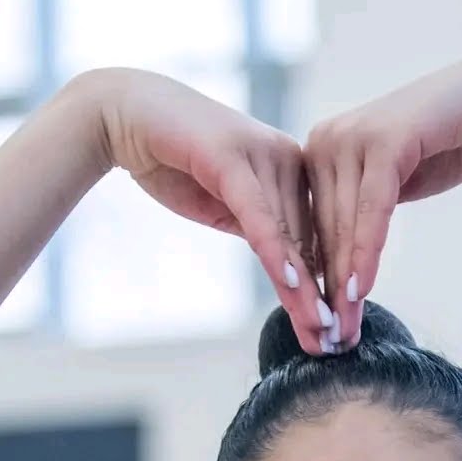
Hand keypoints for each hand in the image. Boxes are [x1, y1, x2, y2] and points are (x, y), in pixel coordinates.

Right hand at [92, 67, 334, 353]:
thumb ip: (257, 228)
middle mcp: (287, 160)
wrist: (127, 117)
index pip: (314, 239)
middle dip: (321, 297)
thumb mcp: (225, 205)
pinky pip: (259, 215)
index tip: (334, 331)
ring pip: (289, 235)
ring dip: (303, 288)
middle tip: (334, 343)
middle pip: (308, 242)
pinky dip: (274, 252)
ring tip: (317, 329)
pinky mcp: (233, 158)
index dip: (324, 288)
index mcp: (292, 170)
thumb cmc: (174, 161)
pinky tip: (291, 286)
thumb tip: (286, 265)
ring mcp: (263, 155)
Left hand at [302, 51, 461, 348]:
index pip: (315, 229)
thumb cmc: (443, 146)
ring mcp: (350, 137)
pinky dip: (366, 252)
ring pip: (343, 225)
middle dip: (329, 292)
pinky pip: (370, 209)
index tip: (324, 328)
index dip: (319, 283)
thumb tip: (338, 263)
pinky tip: (361, 290)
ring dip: (345, 282)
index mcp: (320, 153)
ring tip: (345, 327)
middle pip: (325, 232)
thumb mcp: (392, 187)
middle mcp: (324, 141)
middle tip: (331, 340)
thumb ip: (361, 214)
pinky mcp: (381, 141)